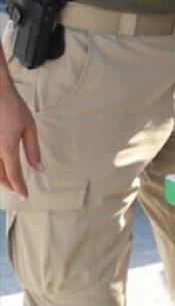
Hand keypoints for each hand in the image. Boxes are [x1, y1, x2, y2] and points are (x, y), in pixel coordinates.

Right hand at [0, 83, 40, 198]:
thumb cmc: (13, 108)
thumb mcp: (29, 128)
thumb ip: (33, 150)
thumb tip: (40, 169)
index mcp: (6, 147)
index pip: (14, 174)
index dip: (19, 187)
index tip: (25, 197)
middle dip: (9, 185)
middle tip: (18, 189)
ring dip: (0, 178)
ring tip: (10, 181)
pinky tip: (1, 168)